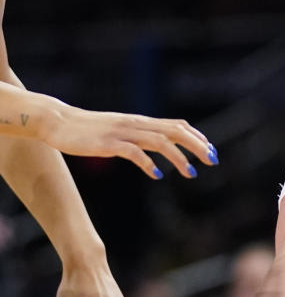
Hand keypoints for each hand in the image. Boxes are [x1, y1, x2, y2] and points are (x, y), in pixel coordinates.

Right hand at [41, 100, 216, 179]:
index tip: (211, 151)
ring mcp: (122, 133)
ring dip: (178, 157)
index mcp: (141, 121)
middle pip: (175, 131)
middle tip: (213, 161)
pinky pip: (132, 152)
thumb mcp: (121, 129)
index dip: (197, 137)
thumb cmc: (90, 129)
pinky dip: (147, 163)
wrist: (57, 122)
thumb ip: (142, 134)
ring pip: (159, 141)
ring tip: (191, 173)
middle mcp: (136, 124)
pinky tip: (157, 175)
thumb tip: (162, 144)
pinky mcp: (107, 144)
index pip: (177, 125)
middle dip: (197, 145)